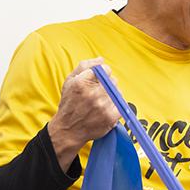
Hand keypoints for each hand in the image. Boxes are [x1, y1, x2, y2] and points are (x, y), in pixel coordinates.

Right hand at [48, 57, 121, 171]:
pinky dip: (116, 105)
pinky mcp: (110, 117)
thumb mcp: (70, 81)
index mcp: (82, 82)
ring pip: (118, 92)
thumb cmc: (69, 103)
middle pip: (113, 80)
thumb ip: (85, 66)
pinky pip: (121, 104)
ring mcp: (102, 106)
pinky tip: (105, 108)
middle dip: (107, 85)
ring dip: (112, 95)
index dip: (103, 73)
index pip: (105, 69)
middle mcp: (93, 94)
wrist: (68, 129)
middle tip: (96, 93)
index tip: (97, 80)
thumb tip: (101, 59)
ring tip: (100, 102)